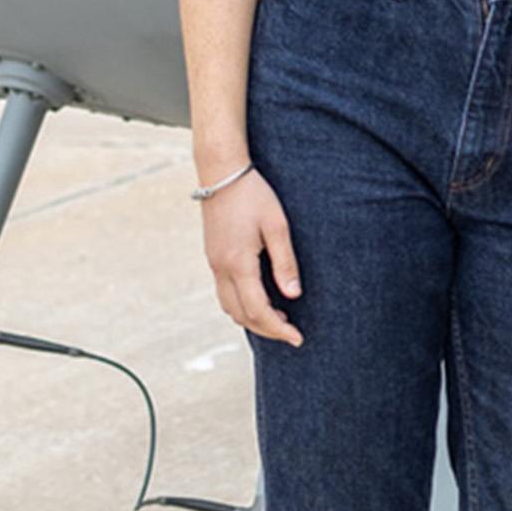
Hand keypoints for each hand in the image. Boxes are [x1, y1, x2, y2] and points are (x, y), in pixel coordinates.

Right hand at [199, 167, 303, 346]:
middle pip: (241, 315)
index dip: (278, 328)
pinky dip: (241, 305)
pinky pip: (225, 293)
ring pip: (229, 307)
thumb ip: (285, 262)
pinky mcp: (213, 257)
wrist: (221, 173)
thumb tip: (293, 294)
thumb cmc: (254, 195)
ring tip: (278, 318)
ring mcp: (214, 264)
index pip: (258, 309)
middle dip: (266, 329)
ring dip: (252, 318)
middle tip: (291, 333)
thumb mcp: (277, 225)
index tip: (298, 338)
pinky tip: (259, 298)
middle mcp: (221, 269)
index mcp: (238, 263)